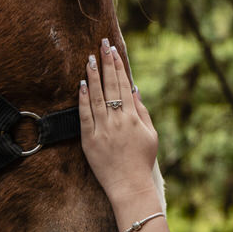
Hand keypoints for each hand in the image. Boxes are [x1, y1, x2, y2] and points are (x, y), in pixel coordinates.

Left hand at [79, 39, 159, 205]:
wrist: (130, 186)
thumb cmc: (142, 161)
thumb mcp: (151, 134)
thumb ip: (142, 111)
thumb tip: (134, 90)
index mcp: (133, 118)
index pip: (124, 85)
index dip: (118, 66)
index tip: (113, 51)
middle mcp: (118, 120)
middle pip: (110, 86)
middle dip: (106, 63)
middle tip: (101, 45)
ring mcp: (103, 130)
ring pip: (96, 97)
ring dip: (93, 76)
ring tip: (90, 59)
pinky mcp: (89, 140)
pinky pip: (85, 116)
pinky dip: (83, 99)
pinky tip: (81, 85)